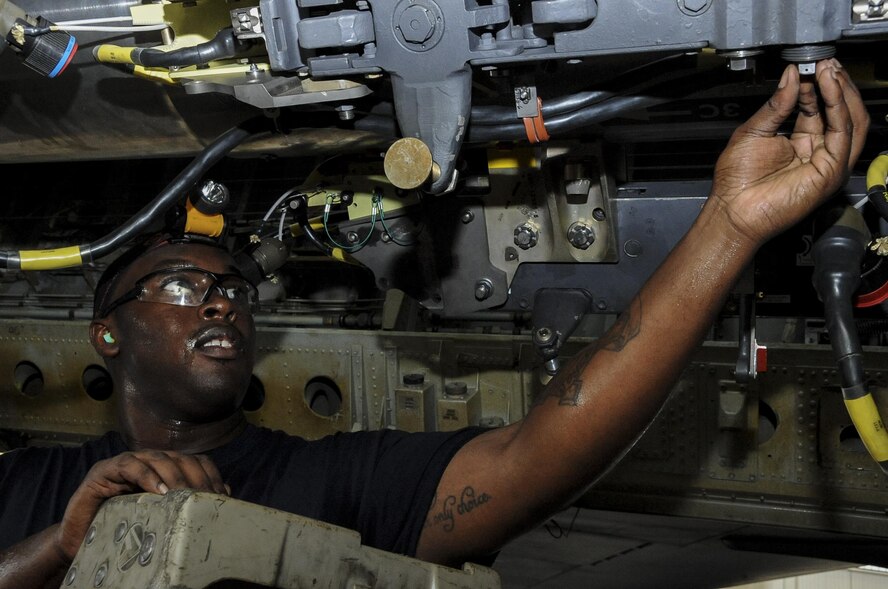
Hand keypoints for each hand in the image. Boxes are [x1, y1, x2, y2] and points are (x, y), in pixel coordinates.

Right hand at [54, 451, 227, 560]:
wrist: (80, 540)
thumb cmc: (122, 527)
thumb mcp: (160, 516)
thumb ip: (186, 503)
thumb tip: (224, 495)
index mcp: (165, 468)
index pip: (196, 461)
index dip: (210, 475)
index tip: (220, 496)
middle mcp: (148, 460)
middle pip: (180, 458)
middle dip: (195, 477)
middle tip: (204, 498)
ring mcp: (125, 463)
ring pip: (158, 458)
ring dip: (174, 475)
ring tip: (183, 494)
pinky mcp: (103, 471)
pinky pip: (128, 465)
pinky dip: (146, 476)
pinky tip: (158, 491)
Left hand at [710, 59, 868, 243]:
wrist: (733, 211)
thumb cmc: (737, 182)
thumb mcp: (755, 131)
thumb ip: (776, 104)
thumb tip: (791, 75)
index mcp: (800, 143)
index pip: (818, 107)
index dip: (814, 84)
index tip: (807, 65)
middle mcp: (817, 151)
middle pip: (840, 112)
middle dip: (835, 84)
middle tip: (824, 62)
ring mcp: (827, 162)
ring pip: (849, 119)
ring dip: (842, 91)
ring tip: (829, 69)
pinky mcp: (831, 171)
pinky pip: (843, 132)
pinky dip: (838, 105)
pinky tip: (828, 86)